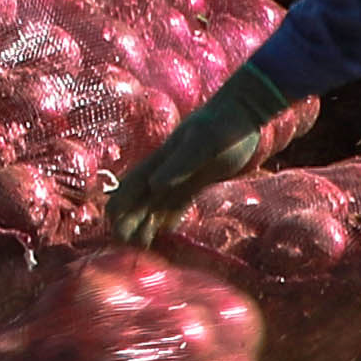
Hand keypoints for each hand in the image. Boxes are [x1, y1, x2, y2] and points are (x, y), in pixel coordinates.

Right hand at [100, 64, 296, 244]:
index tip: (113, 231)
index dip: (120, 208)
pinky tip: (167, 231)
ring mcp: (182, 174)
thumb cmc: (224, 124)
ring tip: (143, 248)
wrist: (246, 109)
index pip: (131, 187)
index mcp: (161, 161)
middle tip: (127, 250)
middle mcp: (166, 169)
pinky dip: (169, 218)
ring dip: (148, 224)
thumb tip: (154, 187)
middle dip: (130, 222)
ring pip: (157, 204)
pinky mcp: (200, 178)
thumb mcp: (203, 143)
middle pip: (140, 199)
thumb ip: (180, 164)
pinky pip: (178, 202)